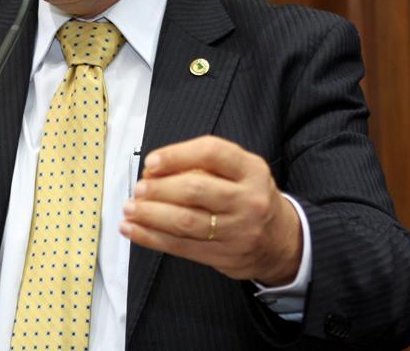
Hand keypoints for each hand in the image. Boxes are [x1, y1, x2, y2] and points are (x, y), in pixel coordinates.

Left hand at [120, 135, 301, 285]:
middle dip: (159, 188)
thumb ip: (202, 165)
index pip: (211, 153)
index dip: (176, 155)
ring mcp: (237, 230)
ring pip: (184, 221)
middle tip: (139, 188)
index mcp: (251, 170)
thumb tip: (153, 171)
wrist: (280, 241)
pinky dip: (151, 237)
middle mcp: (248, 199)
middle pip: (194, 190)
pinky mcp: (223, 256)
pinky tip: (133, 230)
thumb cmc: (248, 197)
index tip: (151, 162)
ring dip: (149, 215)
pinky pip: (180, 246)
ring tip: (129, 209)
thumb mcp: (240, 171)